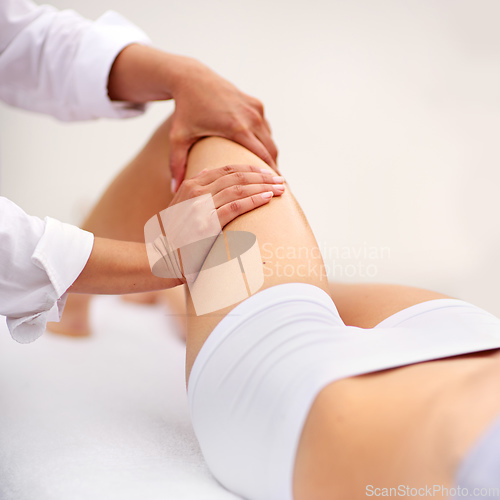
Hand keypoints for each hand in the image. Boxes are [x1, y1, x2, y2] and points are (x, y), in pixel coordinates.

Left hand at [107, 45, 277, 190]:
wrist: (192, 78)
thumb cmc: (185, 110)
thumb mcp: (178, 138)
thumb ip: (177, 165)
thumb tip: (174, 191)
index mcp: (237, 128)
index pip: (262, 157)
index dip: (269, 175)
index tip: (275, 190)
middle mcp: (251, 117)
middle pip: (271, 151)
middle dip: (273, 169)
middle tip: (273, 188)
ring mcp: (255, 109)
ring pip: (270, 139)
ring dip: (270, 156)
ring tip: (267, 175)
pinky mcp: (256, 104)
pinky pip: (266, 128)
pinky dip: (266, 141)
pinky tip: (260, 155)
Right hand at [170, 164, 283, 226]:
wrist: (162, 259)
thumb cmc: (174, 236)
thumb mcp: (178, 206)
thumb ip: (192, 189)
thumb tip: (206, 171)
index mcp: (190, 185)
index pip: (227, 169)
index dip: (250, 169)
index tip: (267, 172)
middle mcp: (195, 192)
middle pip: (236, 176)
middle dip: (262, 176)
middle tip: (280, 180)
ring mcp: (200, 207)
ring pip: (239, 189)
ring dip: (263, 187)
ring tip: (280, 189)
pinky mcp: (207, 224)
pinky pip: (236, 207)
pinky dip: (254, 200)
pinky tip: (267, 199)